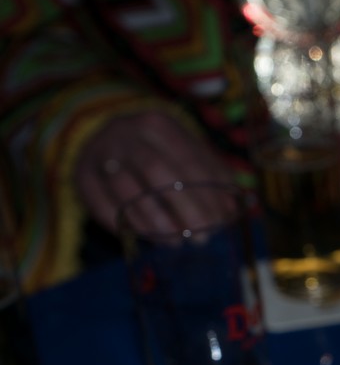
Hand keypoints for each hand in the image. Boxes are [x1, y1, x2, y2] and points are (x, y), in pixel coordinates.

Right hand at [73, 108, 234, 234]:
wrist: (103, 141)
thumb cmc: (157, 152)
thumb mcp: (185, 153)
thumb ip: (211, 176)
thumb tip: (233, 210)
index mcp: (158, 123)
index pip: (188, 159)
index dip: (206, 193)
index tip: (220, 222)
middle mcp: (125, 133)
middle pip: (158, 171)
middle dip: (184, 208)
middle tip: (201, 237)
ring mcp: (100, 154)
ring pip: (128, 190)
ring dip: (155, 221)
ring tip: (176, 241)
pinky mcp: (81, 177)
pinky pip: (103, 206)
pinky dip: (127, 225)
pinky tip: (147, 237)